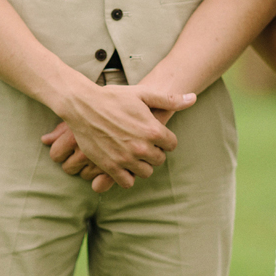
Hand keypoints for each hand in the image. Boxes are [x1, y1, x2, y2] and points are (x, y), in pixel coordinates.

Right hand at [53, 84, 195, 189]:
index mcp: (153, 130)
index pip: (172, 145)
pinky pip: (127, 182)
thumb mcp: (143, 94)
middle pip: (159, 160)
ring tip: (132, 153)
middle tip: (142, 142)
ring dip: (141, 164)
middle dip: (154, 152)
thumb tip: (193, 98)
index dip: (164, 139)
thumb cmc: (114, 97)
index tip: (154, 134)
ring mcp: (125, 159)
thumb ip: (170, 99)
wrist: (83, 105)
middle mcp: (141, 147)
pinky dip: (126, 176)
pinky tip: (122, 163)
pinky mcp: (110, 167)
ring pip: (146, 172)